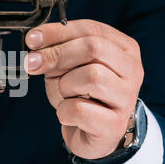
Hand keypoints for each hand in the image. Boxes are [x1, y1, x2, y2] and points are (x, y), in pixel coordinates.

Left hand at [25, 20, 143, 158]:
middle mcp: (132, 70)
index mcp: (124, 49)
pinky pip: (79, 109)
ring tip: (64, 95)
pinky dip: (63, 111)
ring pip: (91, 77)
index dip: (58, 32)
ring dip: (64, 85)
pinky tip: (68, 114)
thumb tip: (35, 41)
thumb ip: (56, 50)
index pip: (91, 29)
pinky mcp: (113, 125)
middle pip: (93, 48)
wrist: (92, 134)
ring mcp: (126, 99)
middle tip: (34, 64)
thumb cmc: (81, 95)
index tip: (32, 39)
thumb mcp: (67, 67)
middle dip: (57, 54)